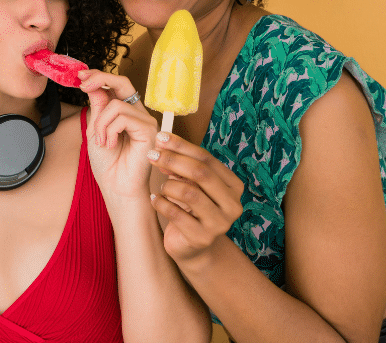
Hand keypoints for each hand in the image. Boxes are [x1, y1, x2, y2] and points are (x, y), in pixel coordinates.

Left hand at [78, 70, 159, 200]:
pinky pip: (123, 117)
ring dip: (101, 123)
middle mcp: (137, 113)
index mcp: (125, 112)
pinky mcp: (149, 130)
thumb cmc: (107, 164)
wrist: (116, 187)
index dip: (99, 76)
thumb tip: (93, 84)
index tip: (80, 76)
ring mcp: (145, 121)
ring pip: (116, 104)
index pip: (115, 86)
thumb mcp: (95, 130)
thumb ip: (97, 108)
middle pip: (123, 82)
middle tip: (83, 84)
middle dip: (100, 78)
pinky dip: (110, 130)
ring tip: (101, 142)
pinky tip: (110, 145)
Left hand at [147, 132, 245, 266]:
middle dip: (173, 160)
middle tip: (152, 155)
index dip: (182, 146)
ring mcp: (219, 224)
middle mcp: (232, 205)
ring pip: (189, 193)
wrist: (192, 247)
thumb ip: (183, 166)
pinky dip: (161, 203)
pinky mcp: (202, 238)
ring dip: (169, 186)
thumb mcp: (193, 185)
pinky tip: (155, 200)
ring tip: (162, 188)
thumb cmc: (192, 209)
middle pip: (201, 173)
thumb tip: (163, 145)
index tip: (161, 137)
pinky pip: (176, 213)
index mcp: (233, 186)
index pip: (207, 159)